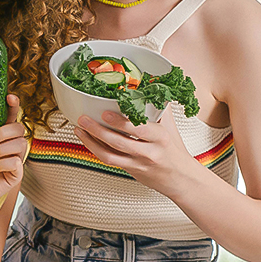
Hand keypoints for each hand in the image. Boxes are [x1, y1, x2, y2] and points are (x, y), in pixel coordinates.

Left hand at [0, 95, 26, 214]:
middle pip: (19, 129)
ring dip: (2, 148)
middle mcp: (10, 146)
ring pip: (20, 144)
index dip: (13, 106)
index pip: (11, 117)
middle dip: (4, 131)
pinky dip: (4, 163)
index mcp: (0, 135)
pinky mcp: (15, 175)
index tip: (9, 97)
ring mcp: (14, 160)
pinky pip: (17, 163)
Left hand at [72, 104, 200, 198]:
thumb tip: (152, 82)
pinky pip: (110, 161)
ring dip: (92, 142)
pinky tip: (87, 140)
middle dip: (98, 130)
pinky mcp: (130, 171)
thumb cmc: (174, 150)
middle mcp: (149, 152)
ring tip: (79, 128)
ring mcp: (138, 164)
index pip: (140, 129)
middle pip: (120, 142)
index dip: (121, 122)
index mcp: (160, 137)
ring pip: (110, 155)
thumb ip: (159, 106)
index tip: (106, 112)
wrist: (181, 179)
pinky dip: (95, 150)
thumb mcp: (170, 126)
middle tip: (84, 118)